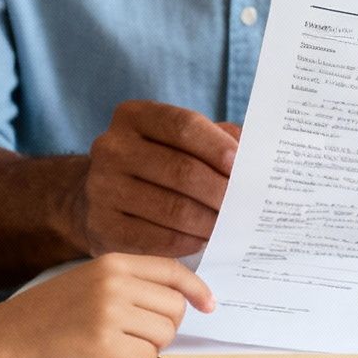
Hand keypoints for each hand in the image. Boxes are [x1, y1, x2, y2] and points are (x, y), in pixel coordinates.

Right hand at [0, 254, 214, 357]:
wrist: (6, 338)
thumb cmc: (48, 314)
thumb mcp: (88, 281)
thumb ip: (127, 283)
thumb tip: (175, 299)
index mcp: (113, 262)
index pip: (172, 271)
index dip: (197, 289)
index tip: (209, 305)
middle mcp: (114, 282)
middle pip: (174, 308)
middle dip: (165, 328)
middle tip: (139, 336)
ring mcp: (109, 312)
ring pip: (164, 334)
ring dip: (149, 347)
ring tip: (120, 346)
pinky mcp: (103, 343)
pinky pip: (146, 357)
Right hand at [75, 100, 240, 256]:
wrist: (100, 196)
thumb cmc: (154, 164)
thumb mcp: (177, 141)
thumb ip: (215, 139)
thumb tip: (258, 152)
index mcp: (133, 116)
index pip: (183, 125)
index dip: (217, 146)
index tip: (242, 165)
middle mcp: (111, 147)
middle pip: (181, 170)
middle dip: (220, 191)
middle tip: (246, 205)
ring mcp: (101, 187)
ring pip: (172, 208)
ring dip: (209, 221)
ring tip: (230, 226)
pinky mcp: (102, 225)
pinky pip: (156, 238)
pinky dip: (186, 242)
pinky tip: (202, 240)